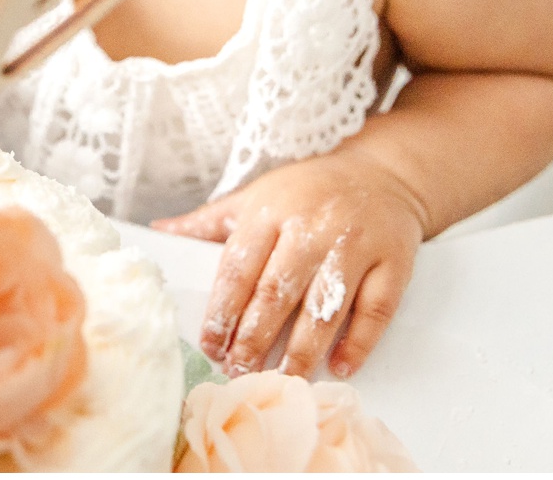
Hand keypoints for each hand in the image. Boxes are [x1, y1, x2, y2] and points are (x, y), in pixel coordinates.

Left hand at [151, 149, 425, 379]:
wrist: (381, 173)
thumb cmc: (308, 190)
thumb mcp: (256, 196)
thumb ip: (209, 221)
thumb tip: (160, 232)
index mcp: (271, 210)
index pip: (240, 266)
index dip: (224, 310)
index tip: (211, 345)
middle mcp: (312, 227)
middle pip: (278, 290)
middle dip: (255, 336)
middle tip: (240, 370)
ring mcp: (355, 244)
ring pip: (325, 304)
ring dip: (303, 348)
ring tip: (284, 378)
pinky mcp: (392, 261)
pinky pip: (375, 308)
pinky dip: (358, 341)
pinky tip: (340, 366)